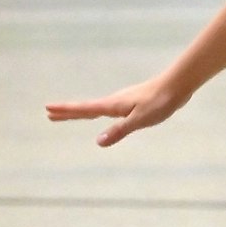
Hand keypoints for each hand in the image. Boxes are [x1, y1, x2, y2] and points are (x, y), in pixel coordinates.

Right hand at [45, 77, 187, 147]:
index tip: (48, 110)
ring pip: (95, 108)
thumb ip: (119, 131)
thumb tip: (98, 142)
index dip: (65, 111)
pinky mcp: (131, 102)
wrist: (177, 84)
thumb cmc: (160, 102)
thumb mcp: (140, 120)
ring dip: (80, 111)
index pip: (84, 110)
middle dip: (67, 112)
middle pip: (85, 109)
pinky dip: (95, 111)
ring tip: (69, 114)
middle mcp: (114, 102)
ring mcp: (122, 101)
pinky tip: (101, 113)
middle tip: (50, 114)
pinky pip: (107, 109)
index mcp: (113, 106)